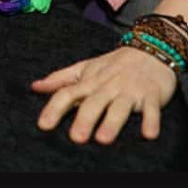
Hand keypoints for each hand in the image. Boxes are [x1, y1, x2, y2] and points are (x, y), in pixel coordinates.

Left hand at [30, 45, 178, 143]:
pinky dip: (151, 121)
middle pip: (93, 103)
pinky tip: (148, 135)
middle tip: (76, 138)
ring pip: (119, 107)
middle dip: (84, 119)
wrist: (151, 48)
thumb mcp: (85, 68)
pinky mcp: (152, 95)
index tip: (43, 125)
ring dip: (112, 123)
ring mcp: (130, 90)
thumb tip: (35, 87)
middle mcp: (108, 86)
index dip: (54, 108)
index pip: (67, 94)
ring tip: (103, 139)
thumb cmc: (114, 64)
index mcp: (89, 81)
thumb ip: (60, 79)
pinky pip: (152, 109)